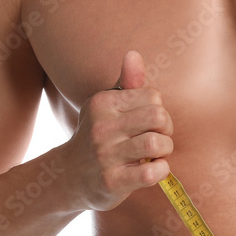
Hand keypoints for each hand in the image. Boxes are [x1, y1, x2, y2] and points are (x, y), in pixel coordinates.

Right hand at [62, 50, 173, 210]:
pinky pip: (152, 172)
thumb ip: (126, 82)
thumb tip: (134, 54)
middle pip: (158, 116)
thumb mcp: (106, 106)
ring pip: (157, 143)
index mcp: (103, 103)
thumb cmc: (98, 136)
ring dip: (165, 150)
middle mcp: (101, 127)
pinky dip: (161, 170)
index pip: (153, 96)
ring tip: (155, 154)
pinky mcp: (112, 181)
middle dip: (166, 128)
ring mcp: (105, 156)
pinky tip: (153, 169)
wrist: (68, 176)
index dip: (159, 110)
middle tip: (157, 138)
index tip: (148, 123)